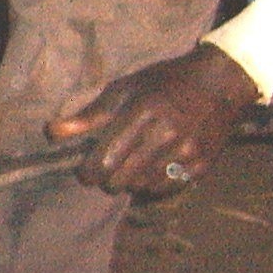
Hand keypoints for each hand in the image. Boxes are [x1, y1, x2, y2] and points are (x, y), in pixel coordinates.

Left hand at [45, 43, 259, 194]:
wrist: (221, 83)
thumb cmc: (164, 83)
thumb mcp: (124, 89)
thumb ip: (88, 115)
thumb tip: (51, 133)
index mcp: (141, 114)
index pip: (103, 162)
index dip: (88, 172)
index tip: (84, 170)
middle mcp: (165, 135)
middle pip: (119, 180)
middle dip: (105, 180)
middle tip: (105, 170)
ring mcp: (186, 152)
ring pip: (140, 187)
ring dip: (128, 183)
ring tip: (129, 166)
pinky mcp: (202, 164)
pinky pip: (165, 189)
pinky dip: (152, 185)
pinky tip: (150, 170)